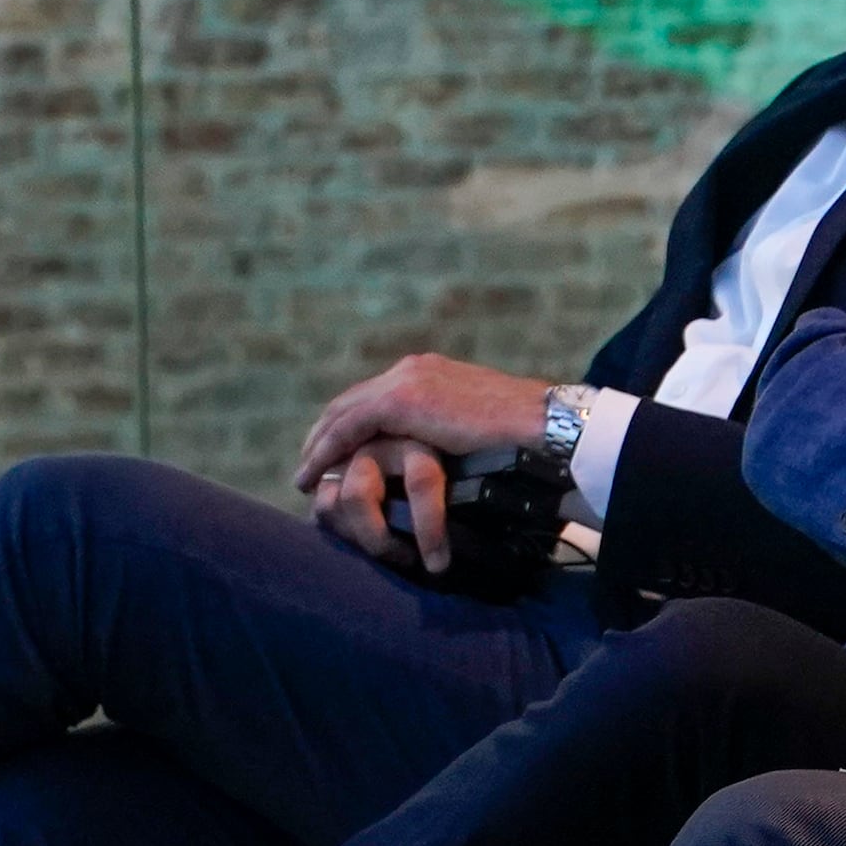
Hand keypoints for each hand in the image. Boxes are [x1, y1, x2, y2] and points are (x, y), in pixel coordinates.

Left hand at [295, 351, 548, 572]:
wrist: (541, 424)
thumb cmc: (524, 435)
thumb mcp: (477, 429)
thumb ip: (451, 431)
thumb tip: (444, 456)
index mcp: (429, 373)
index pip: (374, 397)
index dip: (348, 424)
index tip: (333, 453)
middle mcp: (412, 369)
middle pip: (351, 401)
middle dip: (324, 434)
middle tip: (307, 466)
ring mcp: (406, 380)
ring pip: (343, 412)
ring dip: (318, 445)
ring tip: (304, 476)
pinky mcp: (403, 399)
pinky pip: (350, 426)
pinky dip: (328, 450)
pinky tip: (315, 473)